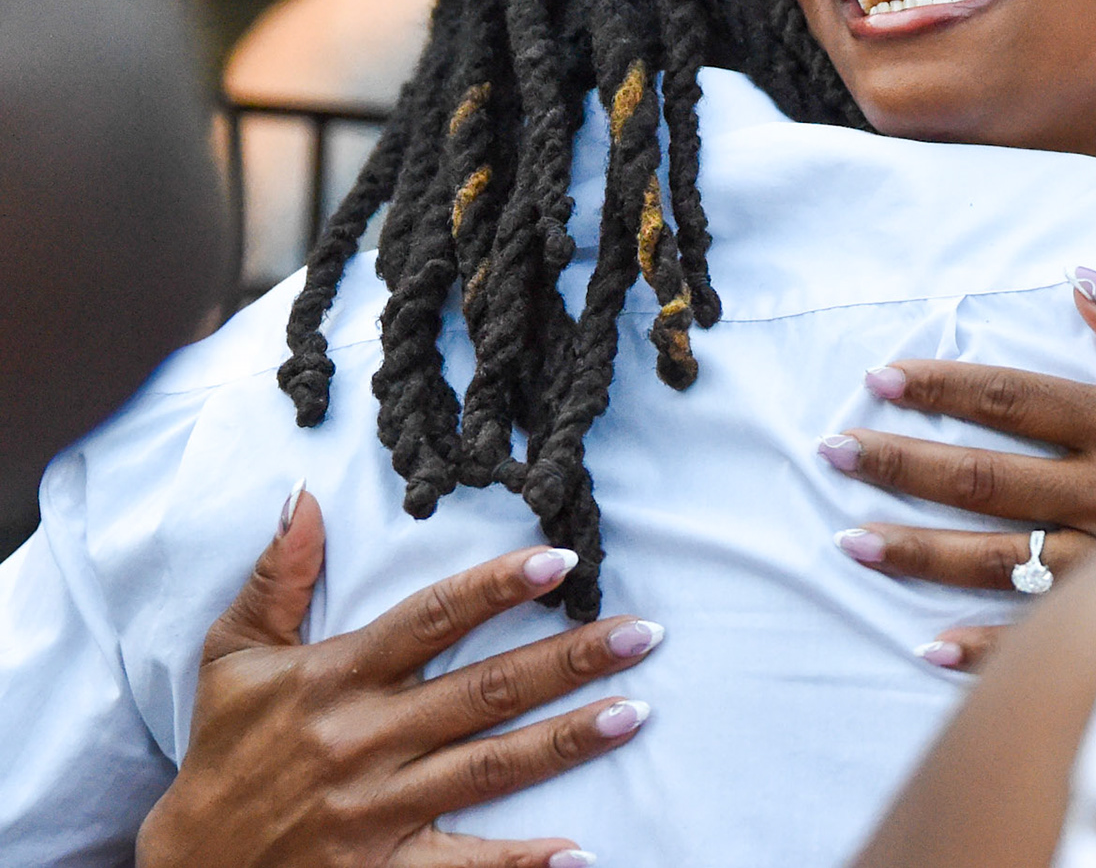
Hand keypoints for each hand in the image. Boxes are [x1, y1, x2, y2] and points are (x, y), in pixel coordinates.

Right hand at [135, 488, 661, 867]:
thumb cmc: (221, 753)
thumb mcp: (231, 656)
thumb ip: (277, 577)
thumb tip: (307, 497)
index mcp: (337, 676)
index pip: (431, 618)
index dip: (496, 588)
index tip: (560, 561)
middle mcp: (365, 738)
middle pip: (485, 690)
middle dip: (569, 658)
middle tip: (641, 632)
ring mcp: (378, 809)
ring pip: (490, 768)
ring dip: (569, 741)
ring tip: (636, 711)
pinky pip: (463, 867)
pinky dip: (521, 864)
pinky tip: (578, 852)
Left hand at [823, 279, 1095, 667]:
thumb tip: (1083, 280)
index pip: (1015, 397)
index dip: (942, 386)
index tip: (881, 377)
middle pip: (983, 478)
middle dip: (900, 463)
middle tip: (833, 453)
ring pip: (997, 560)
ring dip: (917, 550)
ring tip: (850, 540)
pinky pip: (1046, 635)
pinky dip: (983, 647)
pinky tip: (928, 646)